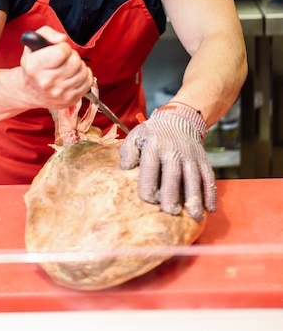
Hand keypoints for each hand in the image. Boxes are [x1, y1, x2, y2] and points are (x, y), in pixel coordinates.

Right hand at [20, 26, 92, 110]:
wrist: (29, 91)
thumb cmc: (33, 66)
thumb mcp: (32, 45)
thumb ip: (47, 33)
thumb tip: (62, 39)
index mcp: (35, 66)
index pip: (62, 51)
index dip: (64, 47)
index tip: (59, 50)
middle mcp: (47, 82)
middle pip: (75, 61)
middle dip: (73, 56)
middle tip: (65, 59)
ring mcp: (59, 93)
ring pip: (84, 72)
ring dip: (79, 66)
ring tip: (69, 68)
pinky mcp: (70, 100)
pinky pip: (88, 82)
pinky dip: (84, 76)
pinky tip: (74, 76)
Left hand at [119, 103, 215, 220]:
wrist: (177, 120)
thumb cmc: (152, 134)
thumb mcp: (136, 136)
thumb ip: (128, 152)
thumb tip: (126, 168)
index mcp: (154, 146)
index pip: (151, 167)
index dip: (149, 185)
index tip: (149, 201)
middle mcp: (173, 150)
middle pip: (173, 174)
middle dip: (173, 194)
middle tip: (171, 213)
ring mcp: (190, 155)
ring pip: (194, 177)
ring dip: (195, 197)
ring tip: (195, 217)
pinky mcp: (203, 159)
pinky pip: (209, 176)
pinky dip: (211, 193)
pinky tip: (210, 209)